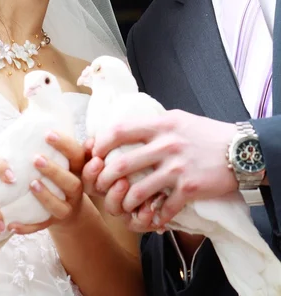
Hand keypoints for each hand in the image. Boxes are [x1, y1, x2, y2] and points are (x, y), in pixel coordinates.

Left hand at [8, 132, 84, 234]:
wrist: (69, 211)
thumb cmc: (61, 174)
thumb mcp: (64, 157)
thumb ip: (54, 139)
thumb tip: (34, 103)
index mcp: (78, 168)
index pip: (76, 154)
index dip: (64, 144)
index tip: (47, 133)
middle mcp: (76, 188)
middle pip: (71, 181)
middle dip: (55, 170)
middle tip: (36, 159)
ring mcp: (66, 207)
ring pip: (60, 205)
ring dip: (46, 196)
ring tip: (31, 184)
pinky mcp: (54, 224)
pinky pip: (41, 227)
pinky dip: (27, 228)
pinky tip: (12, 225)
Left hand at [94, 110, 237, 225]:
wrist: (241, 150)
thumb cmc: (206, 133)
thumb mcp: (177, 118)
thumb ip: (152, 124)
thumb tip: (124, 130)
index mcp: (160, 124)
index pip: (119, 130)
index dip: (101, 144)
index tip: (95, 154)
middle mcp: (166, 144)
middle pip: (121, 164)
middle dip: (104, 179)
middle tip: (102, 186)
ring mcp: (177, 167)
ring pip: (137, 190)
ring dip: (126, 202)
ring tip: (125, 205)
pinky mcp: (189, 188)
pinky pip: (164, 208)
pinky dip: (154, 217)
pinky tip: (153, 218)